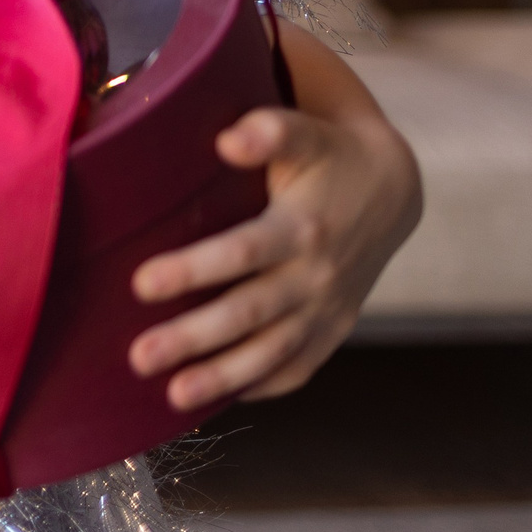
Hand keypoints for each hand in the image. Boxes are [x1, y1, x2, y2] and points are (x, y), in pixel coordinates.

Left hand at [127, 97, 420, 409]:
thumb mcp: (303, 133)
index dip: (194, 270)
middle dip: (194, 338)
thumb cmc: (328, 156)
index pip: (242, 254)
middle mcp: (317, 276)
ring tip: (172, 397)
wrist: (392, 190)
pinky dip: (261, 386)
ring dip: (222, 377)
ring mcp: (327, 310)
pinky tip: (218, 400)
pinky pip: (297, 368)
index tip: (141, 284)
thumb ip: (268, 131)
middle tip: (139, 358)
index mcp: (303, 228)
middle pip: (249, 313)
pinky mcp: (332, 330)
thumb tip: (228, 140)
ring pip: (272, 353)